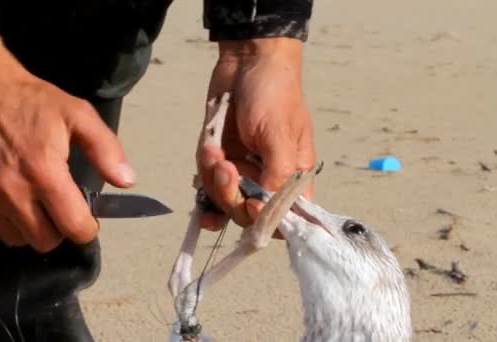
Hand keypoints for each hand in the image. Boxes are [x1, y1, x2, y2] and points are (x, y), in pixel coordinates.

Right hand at [0, 18, 134, 251]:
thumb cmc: (32, 103)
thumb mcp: (78, 115)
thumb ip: (106, 149)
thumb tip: (127, 181)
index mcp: (43, 171)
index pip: (72, 227)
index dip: (87, 228)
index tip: (88, 219)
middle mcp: (11, 190)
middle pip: (46, 241)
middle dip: (59, 229)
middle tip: (60, 205)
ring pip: (19, 239)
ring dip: (32, 226)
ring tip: (33, 198)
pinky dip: (6, 220)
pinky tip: (10, 194)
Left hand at [197, 38, 315, 232]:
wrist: (246, 62)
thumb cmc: (273, 95)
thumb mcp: (279, 135)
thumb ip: (276, 176)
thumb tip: (266, 211)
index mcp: (292, 178)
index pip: (285, 220)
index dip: (266, 222)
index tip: (252, 205)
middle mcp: (267, 180)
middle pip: (246, 216)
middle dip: (230, 195)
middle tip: (225, 166)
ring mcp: (241, 172)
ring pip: (221, 200)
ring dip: (213, 178)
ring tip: (214, 148)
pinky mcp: (220, 162)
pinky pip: (206, 182)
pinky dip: (203, 171)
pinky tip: (208, 150)